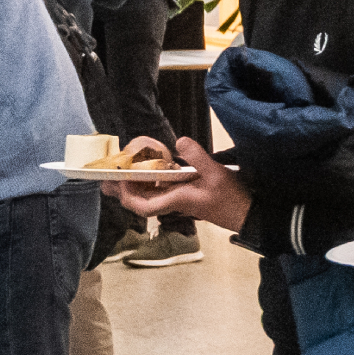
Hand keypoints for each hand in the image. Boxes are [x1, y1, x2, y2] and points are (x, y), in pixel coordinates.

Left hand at [114, 138, 249, 229]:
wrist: (245, 214)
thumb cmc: (231, 197)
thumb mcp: (216, 173)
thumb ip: (198, 157)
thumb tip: (179, 140)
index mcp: (177, 200)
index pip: (143, 206)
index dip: (128, 195)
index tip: (121, 179)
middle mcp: (173, 203)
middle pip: (140, 203)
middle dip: (122, 192)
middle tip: (107, 178)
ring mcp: (178, 202)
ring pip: (148, 198)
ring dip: (134, 188)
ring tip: (121, 173)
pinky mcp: (184, 198)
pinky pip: (159, 193)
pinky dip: (149, 184)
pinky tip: (149, 173)